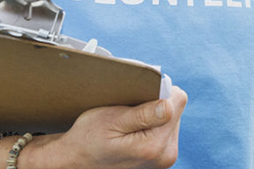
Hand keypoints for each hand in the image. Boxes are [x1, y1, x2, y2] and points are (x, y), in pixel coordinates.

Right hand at [35, 86, 187, 168]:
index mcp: (155, 145)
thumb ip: (142, 114)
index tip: (138, 97)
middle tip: (129, 112)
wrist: (76, 161)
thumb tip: (169, 105)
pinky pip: (165, 129)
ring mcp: (165, 158)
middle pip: (176, 109)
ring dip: (154, 115)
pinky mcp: (161, 158)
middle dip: (156, 104)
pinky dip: (152, 125)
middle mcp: (166, 155)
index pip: (177, 100)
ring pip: (172, 118)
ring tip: (129, 123)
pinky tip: (134, 130)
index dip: (159, 91)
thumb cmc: (88, 140)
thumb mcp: (110, 121)